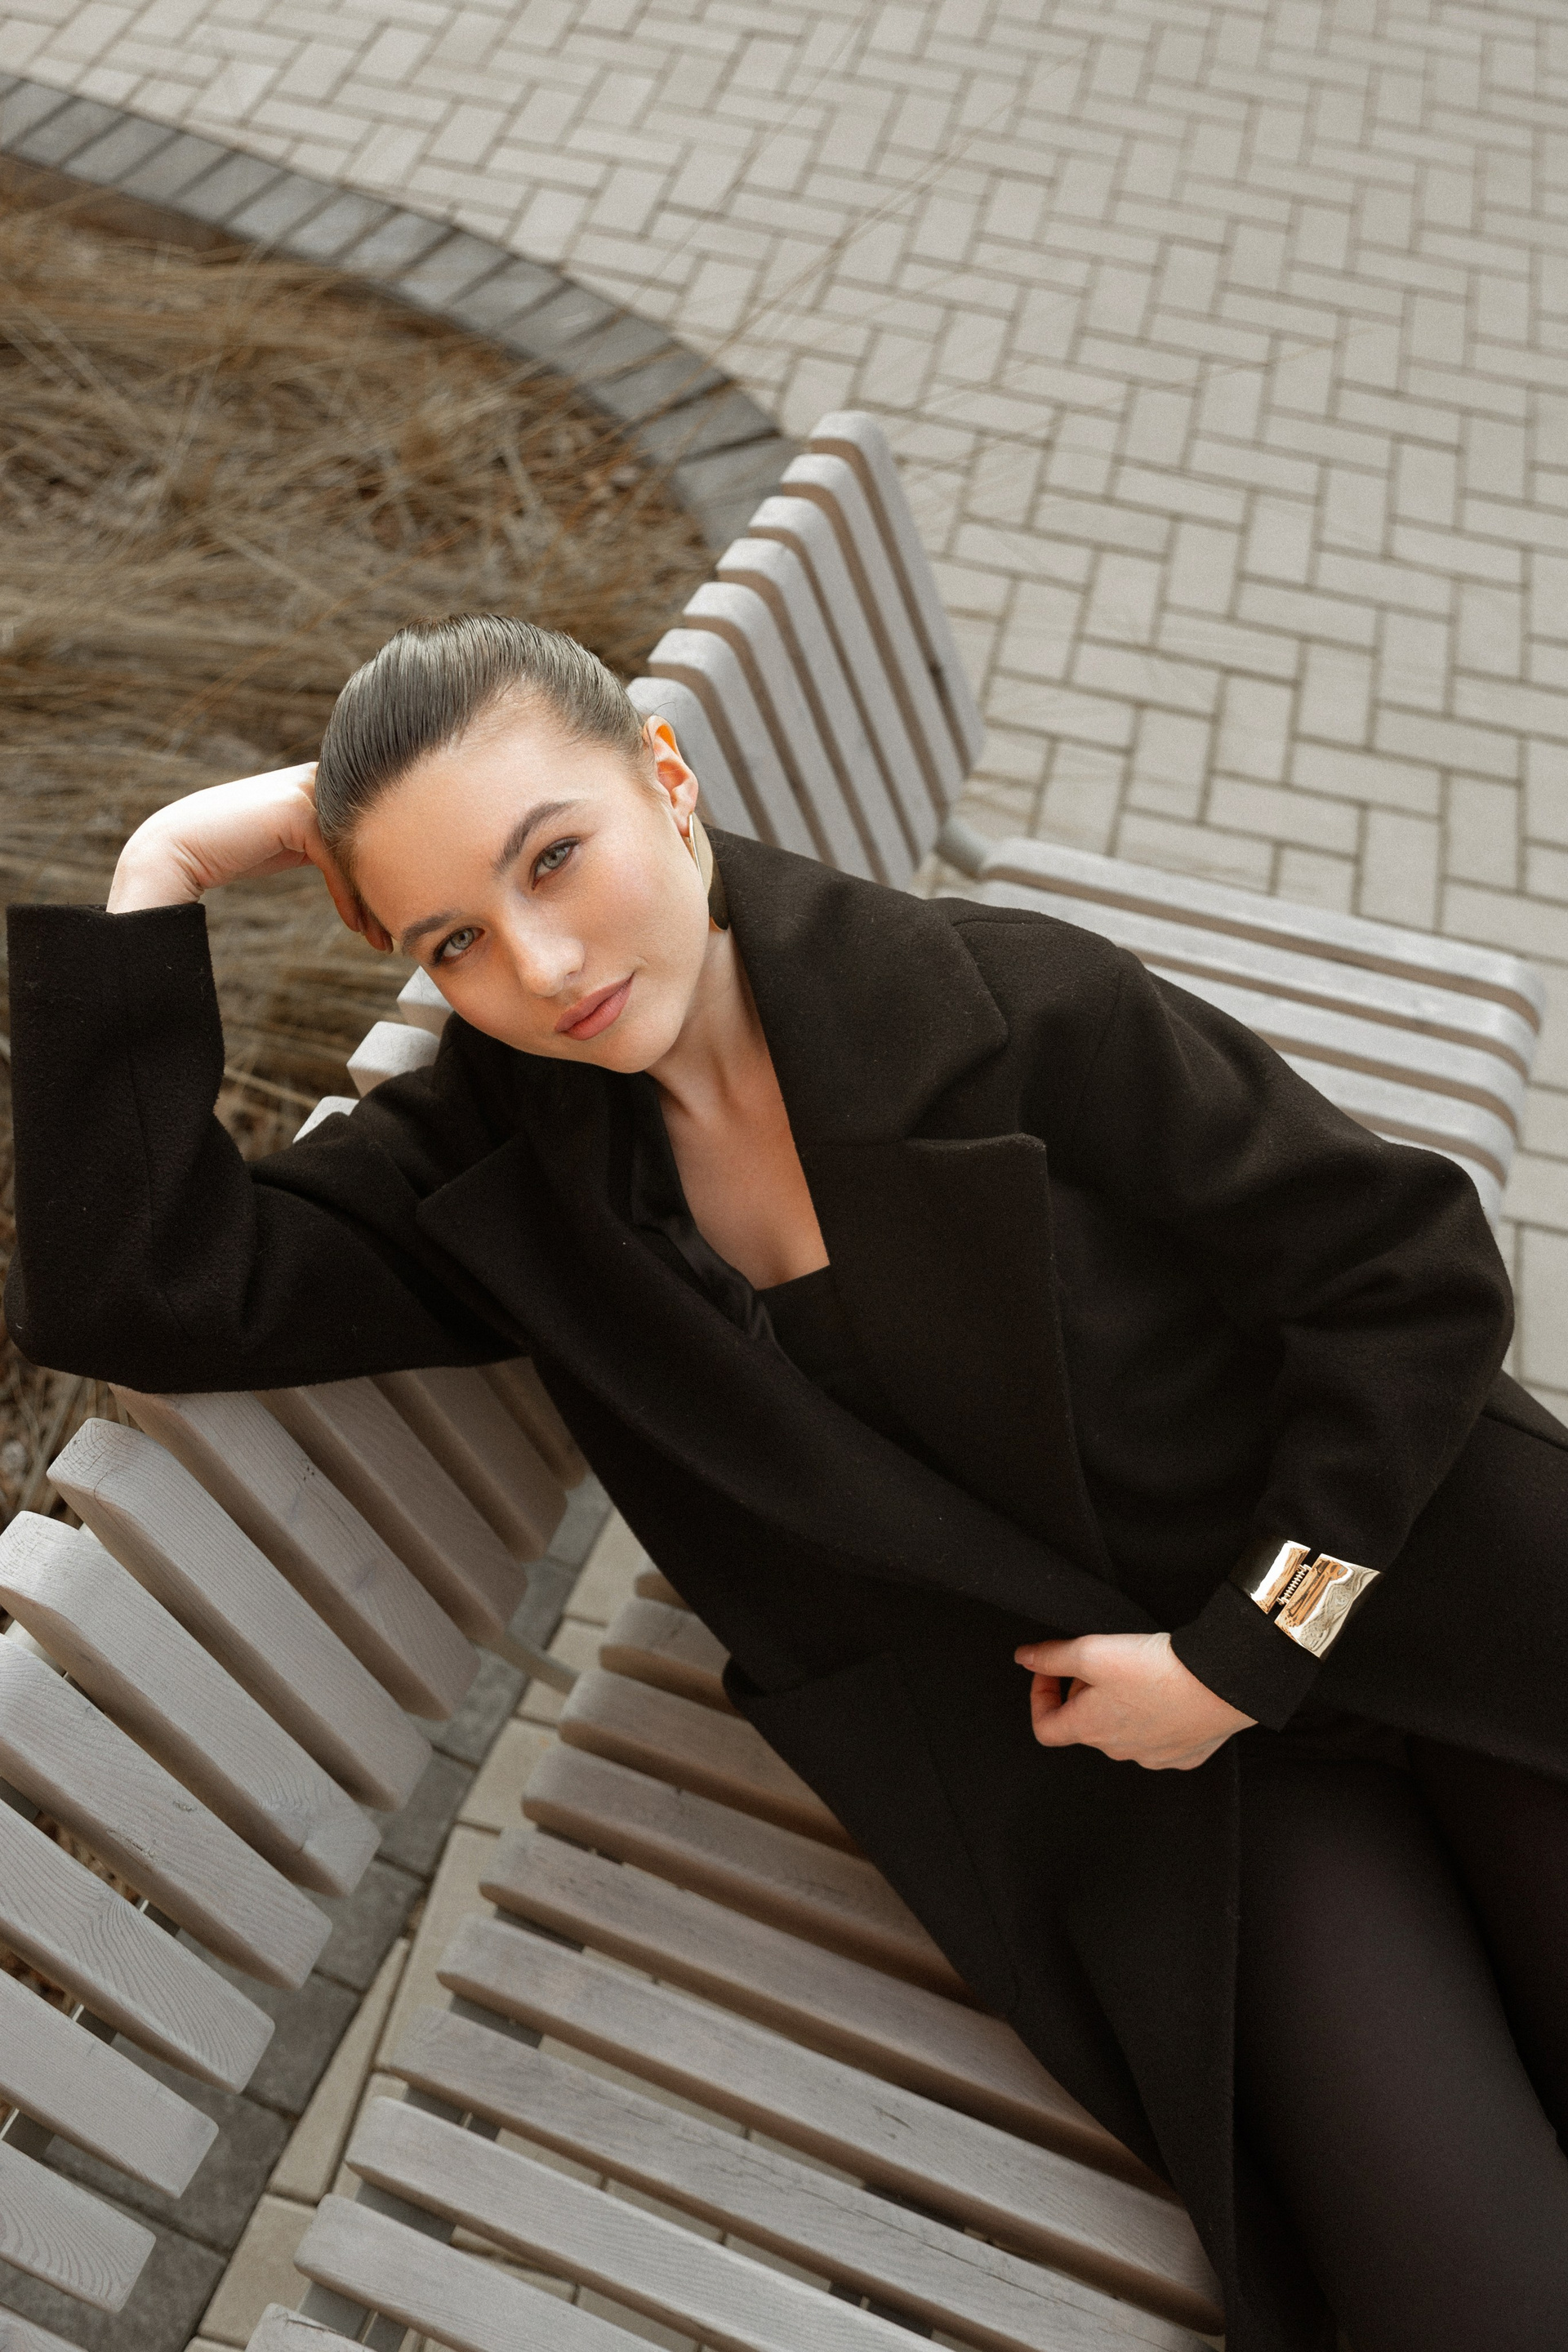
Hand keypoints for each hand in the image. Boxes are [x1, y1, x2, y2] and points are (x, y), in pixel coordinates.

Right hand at [106, 764, 390, 947]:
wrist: (178, 848)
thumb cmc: (233, 849)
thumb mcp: (290, 842)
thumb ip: (325, 841)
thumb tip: (368, 868)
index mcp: (323, 784)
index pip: (375, 826)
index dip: (389, 871)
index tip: (396, 916)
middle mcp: (319, 781)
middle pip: (375, 836)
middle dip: (391, 885)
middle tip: (404, 931)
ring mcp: (306, 792)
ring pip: (361, 850)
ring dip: (373, 898)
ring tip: (382, 939)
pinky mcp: (294, 812)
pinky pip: (335, 859)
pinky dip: (347, 895)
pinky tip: (352, 926)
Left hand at [1014, 1631, 1253, 1770]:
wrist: (1220, 1683)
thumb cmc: (1155, 1669)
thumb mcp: (1092, 1651)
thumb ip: (1051, 1656)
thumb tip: (1024, 1658)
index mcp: (1090, 1729)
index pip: (1045, 1728)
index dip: (1039, 1697)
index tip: (1050, 1671)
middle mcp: (1118, 1751)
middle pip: (1085, 1725)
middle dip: (1082, 1693)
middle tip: (1100, 1662)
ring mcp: (1153, 1757)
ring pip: (1122, 1733)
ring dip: (1118, 1706)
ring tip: (1135, 1673)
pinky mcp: (1184, 1755)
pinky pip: (1159, 1739)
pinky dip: (1154, 1718)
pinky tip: (1165, 1693)